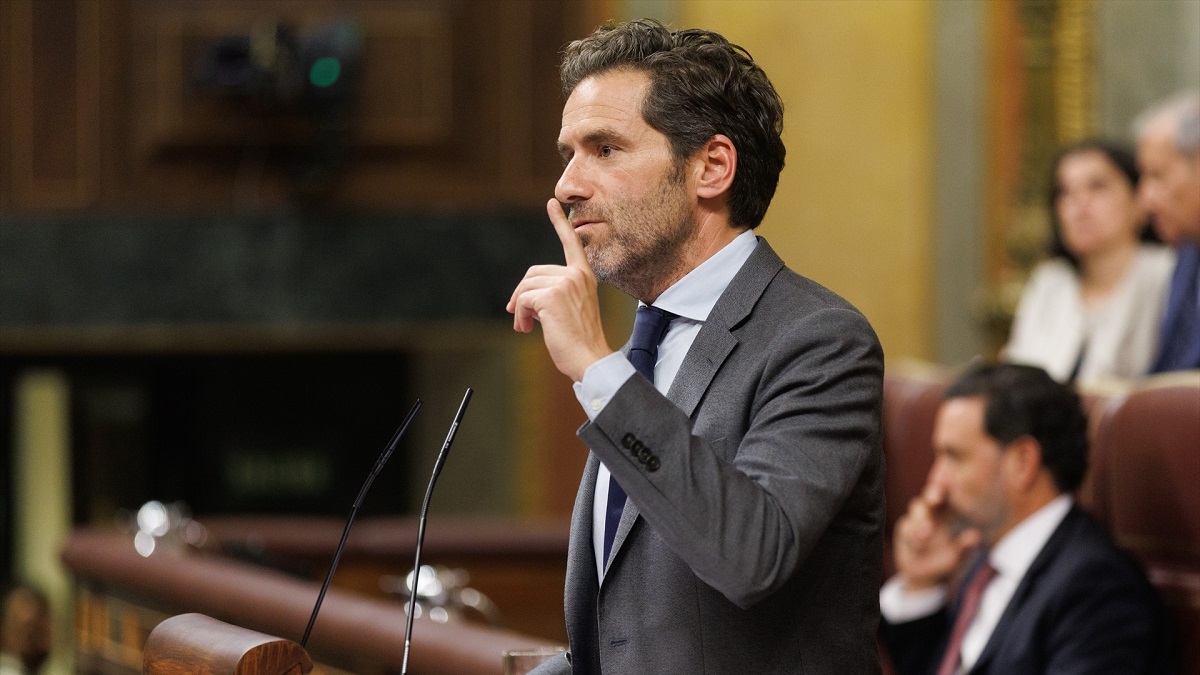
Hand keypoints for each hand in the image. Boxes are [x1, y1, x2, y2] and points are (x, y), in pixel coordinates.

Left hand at [506, 199, 612, 380]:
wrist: (589, 359)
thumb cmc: (579, 341)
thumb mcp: (570, 310)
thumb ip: (554, 294)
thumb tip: (521, 298)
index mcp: (584, 276)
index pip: (571, 244)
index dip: (559, 223)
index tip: (552, 203)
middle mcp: (577, 275)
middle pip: (533, 273)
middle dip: (521, 295)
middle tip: (520, 318)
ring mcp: (565, 283)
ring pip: (525, 287)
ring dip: (519, 308)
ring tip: (525, 326)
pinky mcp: (551, 296)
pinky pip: (522, 300)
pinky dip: (519, 316)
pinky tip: (527, 329)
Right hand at [892, 484, 980, 591]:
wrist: (925, 579)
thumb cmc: (946, 564)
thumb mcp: (959, 558)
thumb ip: (965, 547)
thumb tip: (975, 536)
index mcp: (947, 516)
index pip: (949, 497)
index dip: (949, 489)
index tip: (953, 485)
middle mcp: (931, 514)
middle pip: (930, 496)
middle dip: (932, 494)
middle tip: (935, 499)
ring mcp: (916, 521)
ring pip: (917, 510)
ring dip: (921, 519)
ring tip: (926, 533)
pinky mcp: (905, 530)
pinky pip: (906, 527)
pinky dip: (912, 534)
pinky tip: (919, 544)